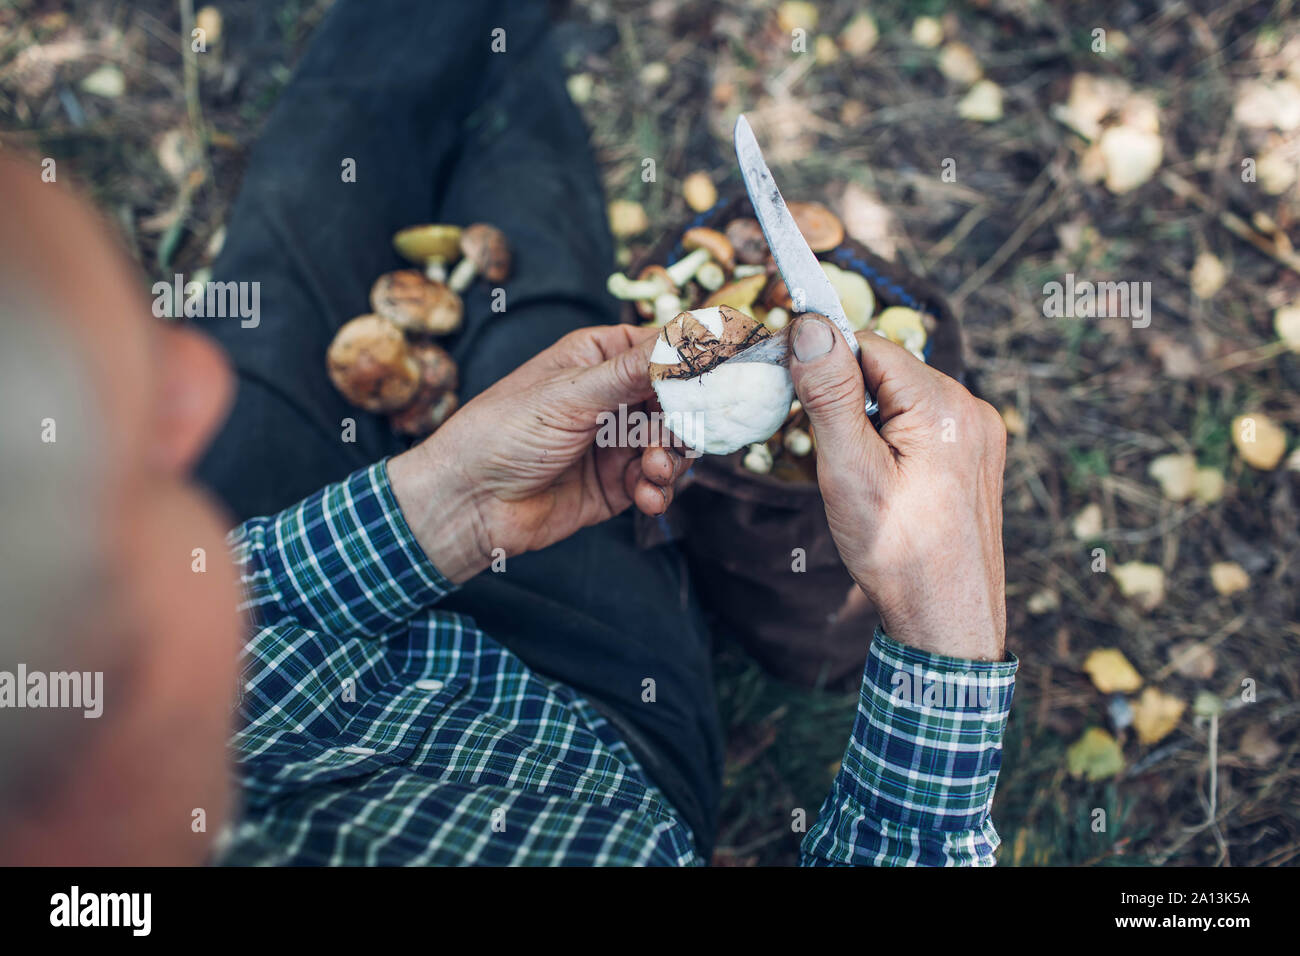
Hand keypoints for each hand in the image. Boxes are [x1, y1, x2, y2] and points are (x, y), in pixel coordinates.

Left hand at [387, 325, 686, 582]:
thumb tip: (690, 334)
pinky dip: (660, 490)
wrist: (468, 504)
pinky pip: (658, 483)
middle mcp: (613, 396)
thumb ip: (634, 370)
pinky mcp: (617, 484)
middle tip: (681, 436)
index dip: (697, 360)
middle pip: (679, 400)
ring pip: (675, 444)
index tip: (730, 371)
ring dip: (673, 459)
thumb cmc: (502, 432)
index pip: (663, 348)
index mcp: (599, 357)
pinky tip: (646, 497)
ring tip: (653, 471)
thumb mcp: (570, 395)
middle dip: (685, 420)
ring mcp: (617, 441)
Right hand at [787, 314, 1007, 660]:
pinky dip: (893, 440)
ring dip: (869, 421)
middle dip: (847, 399)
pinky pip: (923, 425)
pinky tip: (885, 482)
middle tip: (829, 453)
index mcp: (943, 404)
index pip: (868, 346)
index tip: (793, 394)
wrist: (947, 620)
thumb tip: (810, 326)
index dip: (825, 365)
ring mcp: (980, 434)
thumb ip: (830, 393)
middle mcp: (971, 409)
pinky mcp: (977, 458)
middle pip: (887, 371)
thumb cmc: (897, 551)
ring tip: (860, 476)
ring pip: (902, 398)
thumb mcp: (850, 469)